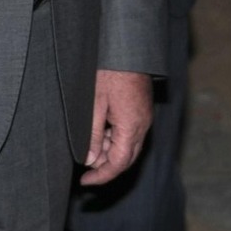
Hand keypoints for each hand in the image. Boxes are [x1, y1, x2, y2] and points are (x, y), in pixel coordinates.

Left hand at [80, 69, 152, 185]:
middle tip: (86, 169)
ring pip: (129, 146)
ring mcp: (144, 117)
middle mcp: (143, 125)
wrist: (127, 48)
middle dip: (107, 167)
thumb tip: (91, 161)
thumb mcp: (94, 104)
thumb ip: (93, 135)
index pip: (119, 163)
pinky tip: (100, 132)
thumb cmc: (110, 71)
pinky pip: (131, 134)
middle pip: (127, 158)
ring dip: (110, 151)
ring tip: (89, 146)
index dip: (102, 176)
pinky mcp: (142, 110)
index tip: (86, 182)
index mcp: (132, 127)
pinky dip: (116, 139)